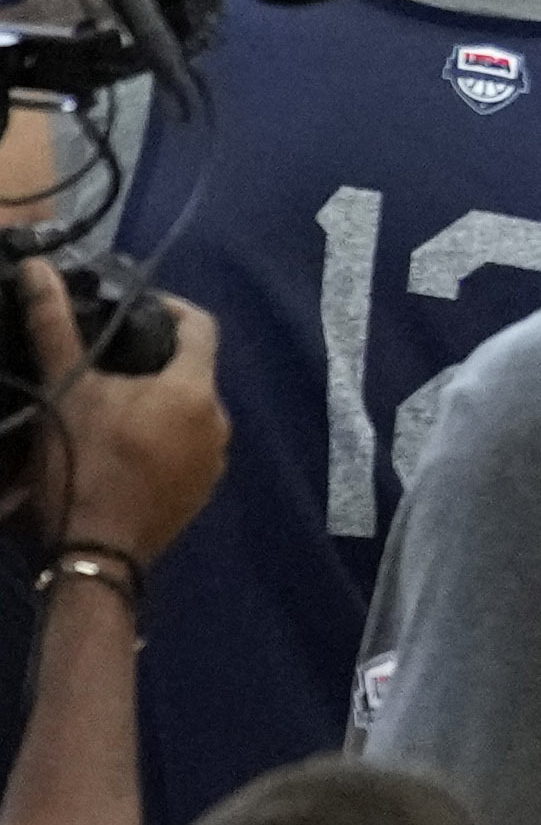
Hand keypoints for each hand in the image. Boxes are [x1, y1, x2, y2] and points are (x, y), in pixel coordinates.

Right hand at [22, 266, 224, 564]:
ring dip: (156, 400)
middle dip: (154, 359)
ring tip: (108, 400)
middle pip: (193, 371)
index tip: (134, 306)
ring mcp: (215, 462)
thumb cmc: (82, 465)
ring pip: (189, 411)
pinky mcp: (202, 493)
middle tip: (107, 356)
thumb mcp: (64, 391)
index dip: (169, 308)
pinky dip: (161, 436)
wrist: (93, 555)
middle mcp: (220, 421)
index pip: (200, 326)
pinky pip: (186, 447)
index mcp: (196, 389)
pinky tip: (120, 443)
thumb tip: (37, 269)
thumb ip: (55, 326)